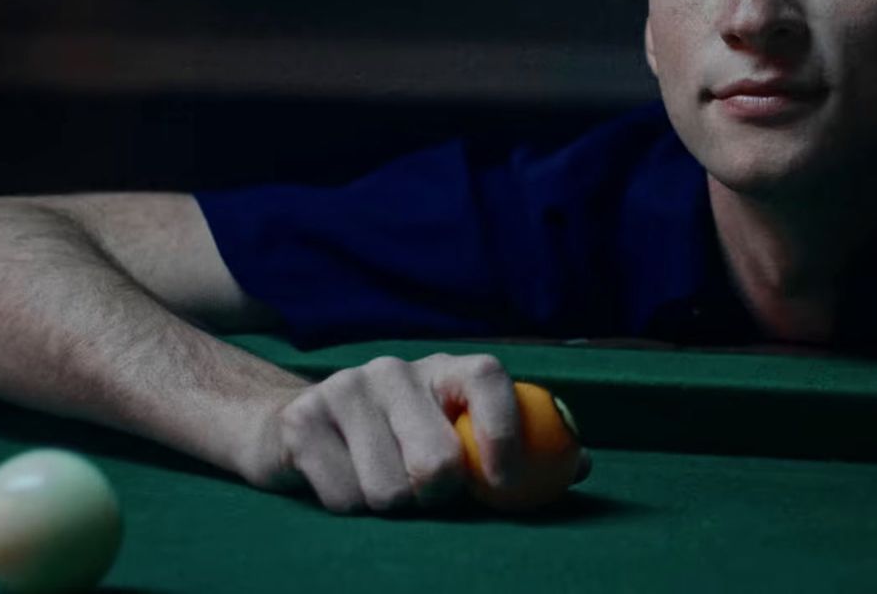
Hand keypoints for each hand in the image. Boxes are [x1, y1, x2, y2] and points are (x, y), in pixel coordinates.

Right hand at [240, 353, 534, 513]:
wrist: (296, 427)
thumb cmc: (397, 441)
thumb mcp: (454, 435)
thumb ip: (517, 451)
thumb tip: (580, 464)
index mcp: (445, 369)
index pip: (488, 376)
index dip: (505, 430)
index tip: (502, 482)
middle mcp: (395, 369)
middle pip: (438, 459)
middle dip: (436, 496)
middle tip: (425, 492)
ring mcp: (345, 389)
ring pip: (389, 490)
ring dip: (389, 505)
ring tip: (378, 482)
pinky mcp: (303, 421)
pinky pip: (345, 498)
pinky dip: (349, 507)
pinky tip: (342, 480)